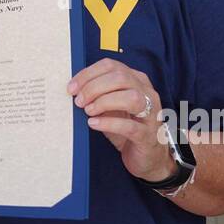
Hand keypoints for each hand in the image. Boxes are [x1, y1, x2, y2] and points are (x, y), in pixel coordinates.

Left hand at [69, 59, 174, 182]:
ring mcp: (151, 114)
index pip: (111, 66)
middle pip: (121, 78)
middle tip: (79, 101)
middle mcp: (147, 93)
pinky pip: (130, 126)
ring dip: (104, 102)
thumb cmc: (127, 127)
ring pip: (131, 98)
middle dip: (94, 87)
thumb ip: (98, 95)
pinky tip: (93, 124)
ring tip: (88, 111)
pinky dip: (109, 123)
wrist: (149, 157)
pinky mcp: (148, 135)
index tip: (72, 87)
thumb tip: (75, 89)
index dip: (88, 74)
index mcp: (137, 80)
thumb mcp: (111, 107)